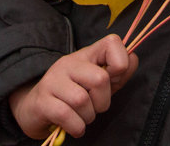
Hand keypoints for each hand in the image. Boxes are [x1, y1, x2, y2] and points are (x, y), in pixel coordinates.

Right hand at [8, 34, 138, 139]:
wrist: (34, 108)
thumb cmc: (71, 96)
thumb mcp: (96, 82)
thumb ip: (117, 73)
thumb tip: (134, 58)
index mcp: (86, 55)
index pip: (112, 42)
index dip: (121, 63)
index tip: (113, 80)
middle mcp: (69, 63)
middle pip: (100, 79)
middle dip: (103, 102)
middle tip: (94, 106)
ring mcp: (53, 80)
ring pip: (82, 100)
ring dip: (88, 116)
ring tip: (81, 116)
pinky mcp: (42, 101)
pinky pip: (66, 115)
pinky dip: (76, 126)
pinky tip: (74, 126)